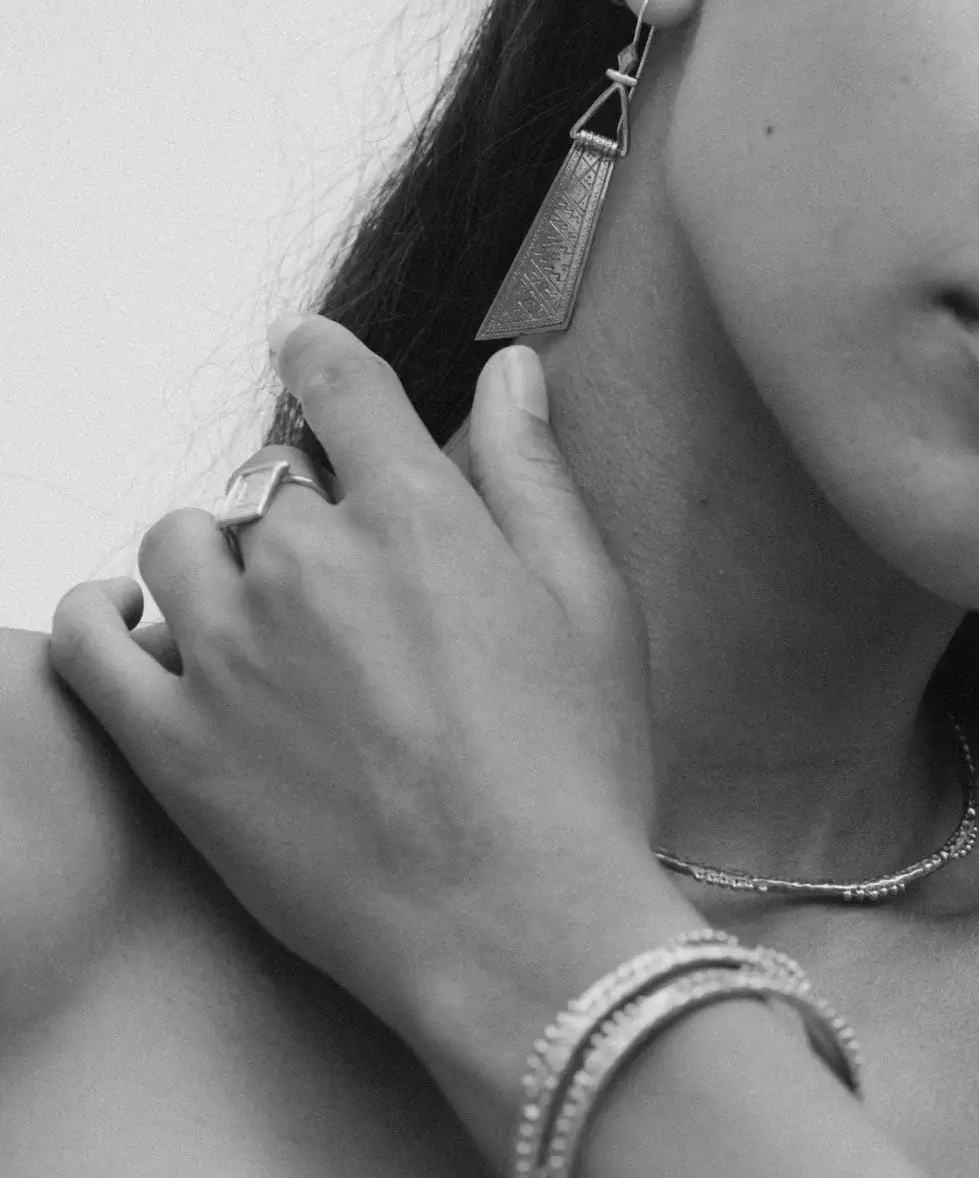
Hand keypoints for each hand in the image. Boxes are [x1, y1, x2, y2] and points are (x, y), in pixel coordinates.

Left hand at [49, 319, 677, 1062]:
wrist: (515, 926)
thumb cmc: (572, 767)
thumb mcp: (589, 601)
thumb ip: (533, 472)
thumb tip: (511, 368)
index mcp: (414, 516)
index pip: (341, 387)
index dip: (321, 357)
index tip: (306, 352)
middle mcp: (308, 563)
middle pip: (272, 488)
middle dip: (308, 516)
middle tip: (351, 591)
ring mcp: (230, 653)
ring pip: (179, 545)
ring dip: (216, 559)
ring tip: (257, 615)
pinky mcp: (174, 745)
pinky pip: (88, 641)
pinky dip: (99, 613)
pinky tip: (132, 621)